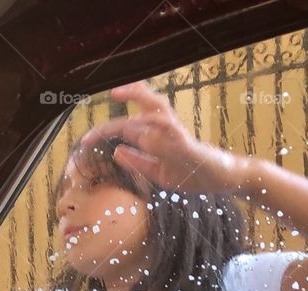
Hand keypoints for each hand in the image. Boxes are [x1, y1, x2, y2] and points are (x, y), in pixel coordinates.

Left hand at [80, 81, 245, 193]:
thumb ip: (138, 162)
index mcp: (156, 138)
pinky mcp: (186, 144)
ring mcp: (176, 135)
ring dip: (139, 97)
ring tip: (120, 92)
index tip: (85, 141)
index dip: (106, 131)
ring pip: (157, 109)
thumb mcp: (157, 172)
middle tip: (111, 91)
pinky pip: (169, 128)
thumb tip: (116, 152)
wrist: (223, 181)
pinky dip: (153, 122)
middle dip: (129, 95)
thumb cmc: (192, 175)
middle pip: (146, 105)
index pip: (129, 127)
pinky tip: (139, 120)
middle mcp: (165, 131)